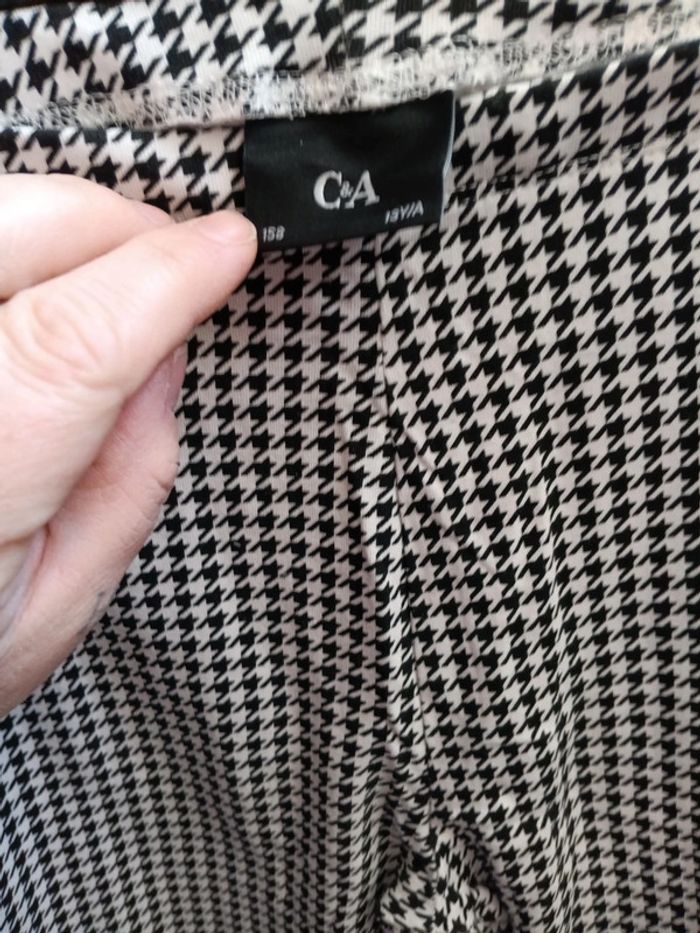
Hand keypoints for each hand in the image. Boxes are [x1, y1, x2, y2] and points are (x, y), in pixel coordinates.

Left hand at [0, 174, 256, 715]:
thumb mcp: (55, 604)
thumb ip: (129, 476)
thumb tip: (164, 364)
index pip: (83, 329)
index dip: (172, 271)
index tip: (230, 248)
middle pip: (27, 225)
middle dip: (123, 227)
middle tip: (176, 268)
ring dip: (65, 231)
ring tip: (110, 286)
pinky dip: (24, 249)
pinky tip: (42, 293)